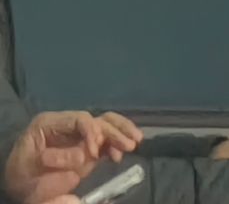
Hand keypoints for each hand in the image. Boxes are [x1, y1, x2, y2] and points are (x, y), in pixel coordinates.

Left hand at [6, 112, 139, 203]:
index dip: (91, 132)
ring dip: (122, 132)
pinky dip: (117, 143)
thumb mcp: (32, 169)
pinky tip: (122, 154)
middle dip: (114, 132)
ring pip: (106, 123)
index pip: (78, 119)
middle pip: (97, 120)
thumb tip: (85, 157)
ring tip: (134, 143)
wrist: (19, 183)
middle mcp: (67, 123)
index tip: (94, 153)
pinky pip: (106, 138)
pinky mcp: (86, 145)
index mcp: (50, 123)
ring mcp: (78, 133)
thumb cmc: (22, 175)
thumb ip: (58, 161)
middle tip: (129, 145)